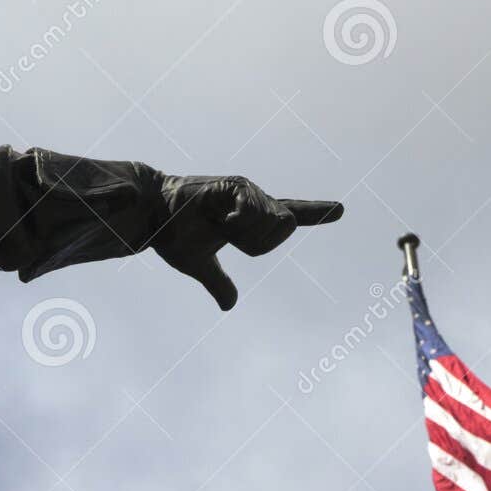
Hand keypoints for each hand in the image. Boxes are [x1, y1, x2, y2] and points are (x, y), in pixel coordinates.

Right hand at [151, 175, 342, 310]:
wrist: (151, 213)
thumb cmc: (172, 233)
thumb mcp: (199, 264)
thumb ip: (218, 282)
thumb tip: (230, 305)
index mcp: (250, 219)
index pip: (290, 214)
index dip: (316, 213)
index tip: (340, 210)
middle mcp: (254, 201)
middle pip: (287, 225)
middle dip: (261, 242)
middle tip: (227, 236)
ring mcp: (246, 191)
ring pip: (274, 220)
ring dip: (246, 233)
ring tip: (218, 224)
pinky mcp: (235, 185)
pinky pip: (255, 211)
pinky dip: (240, 223)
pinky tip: (221, 221)